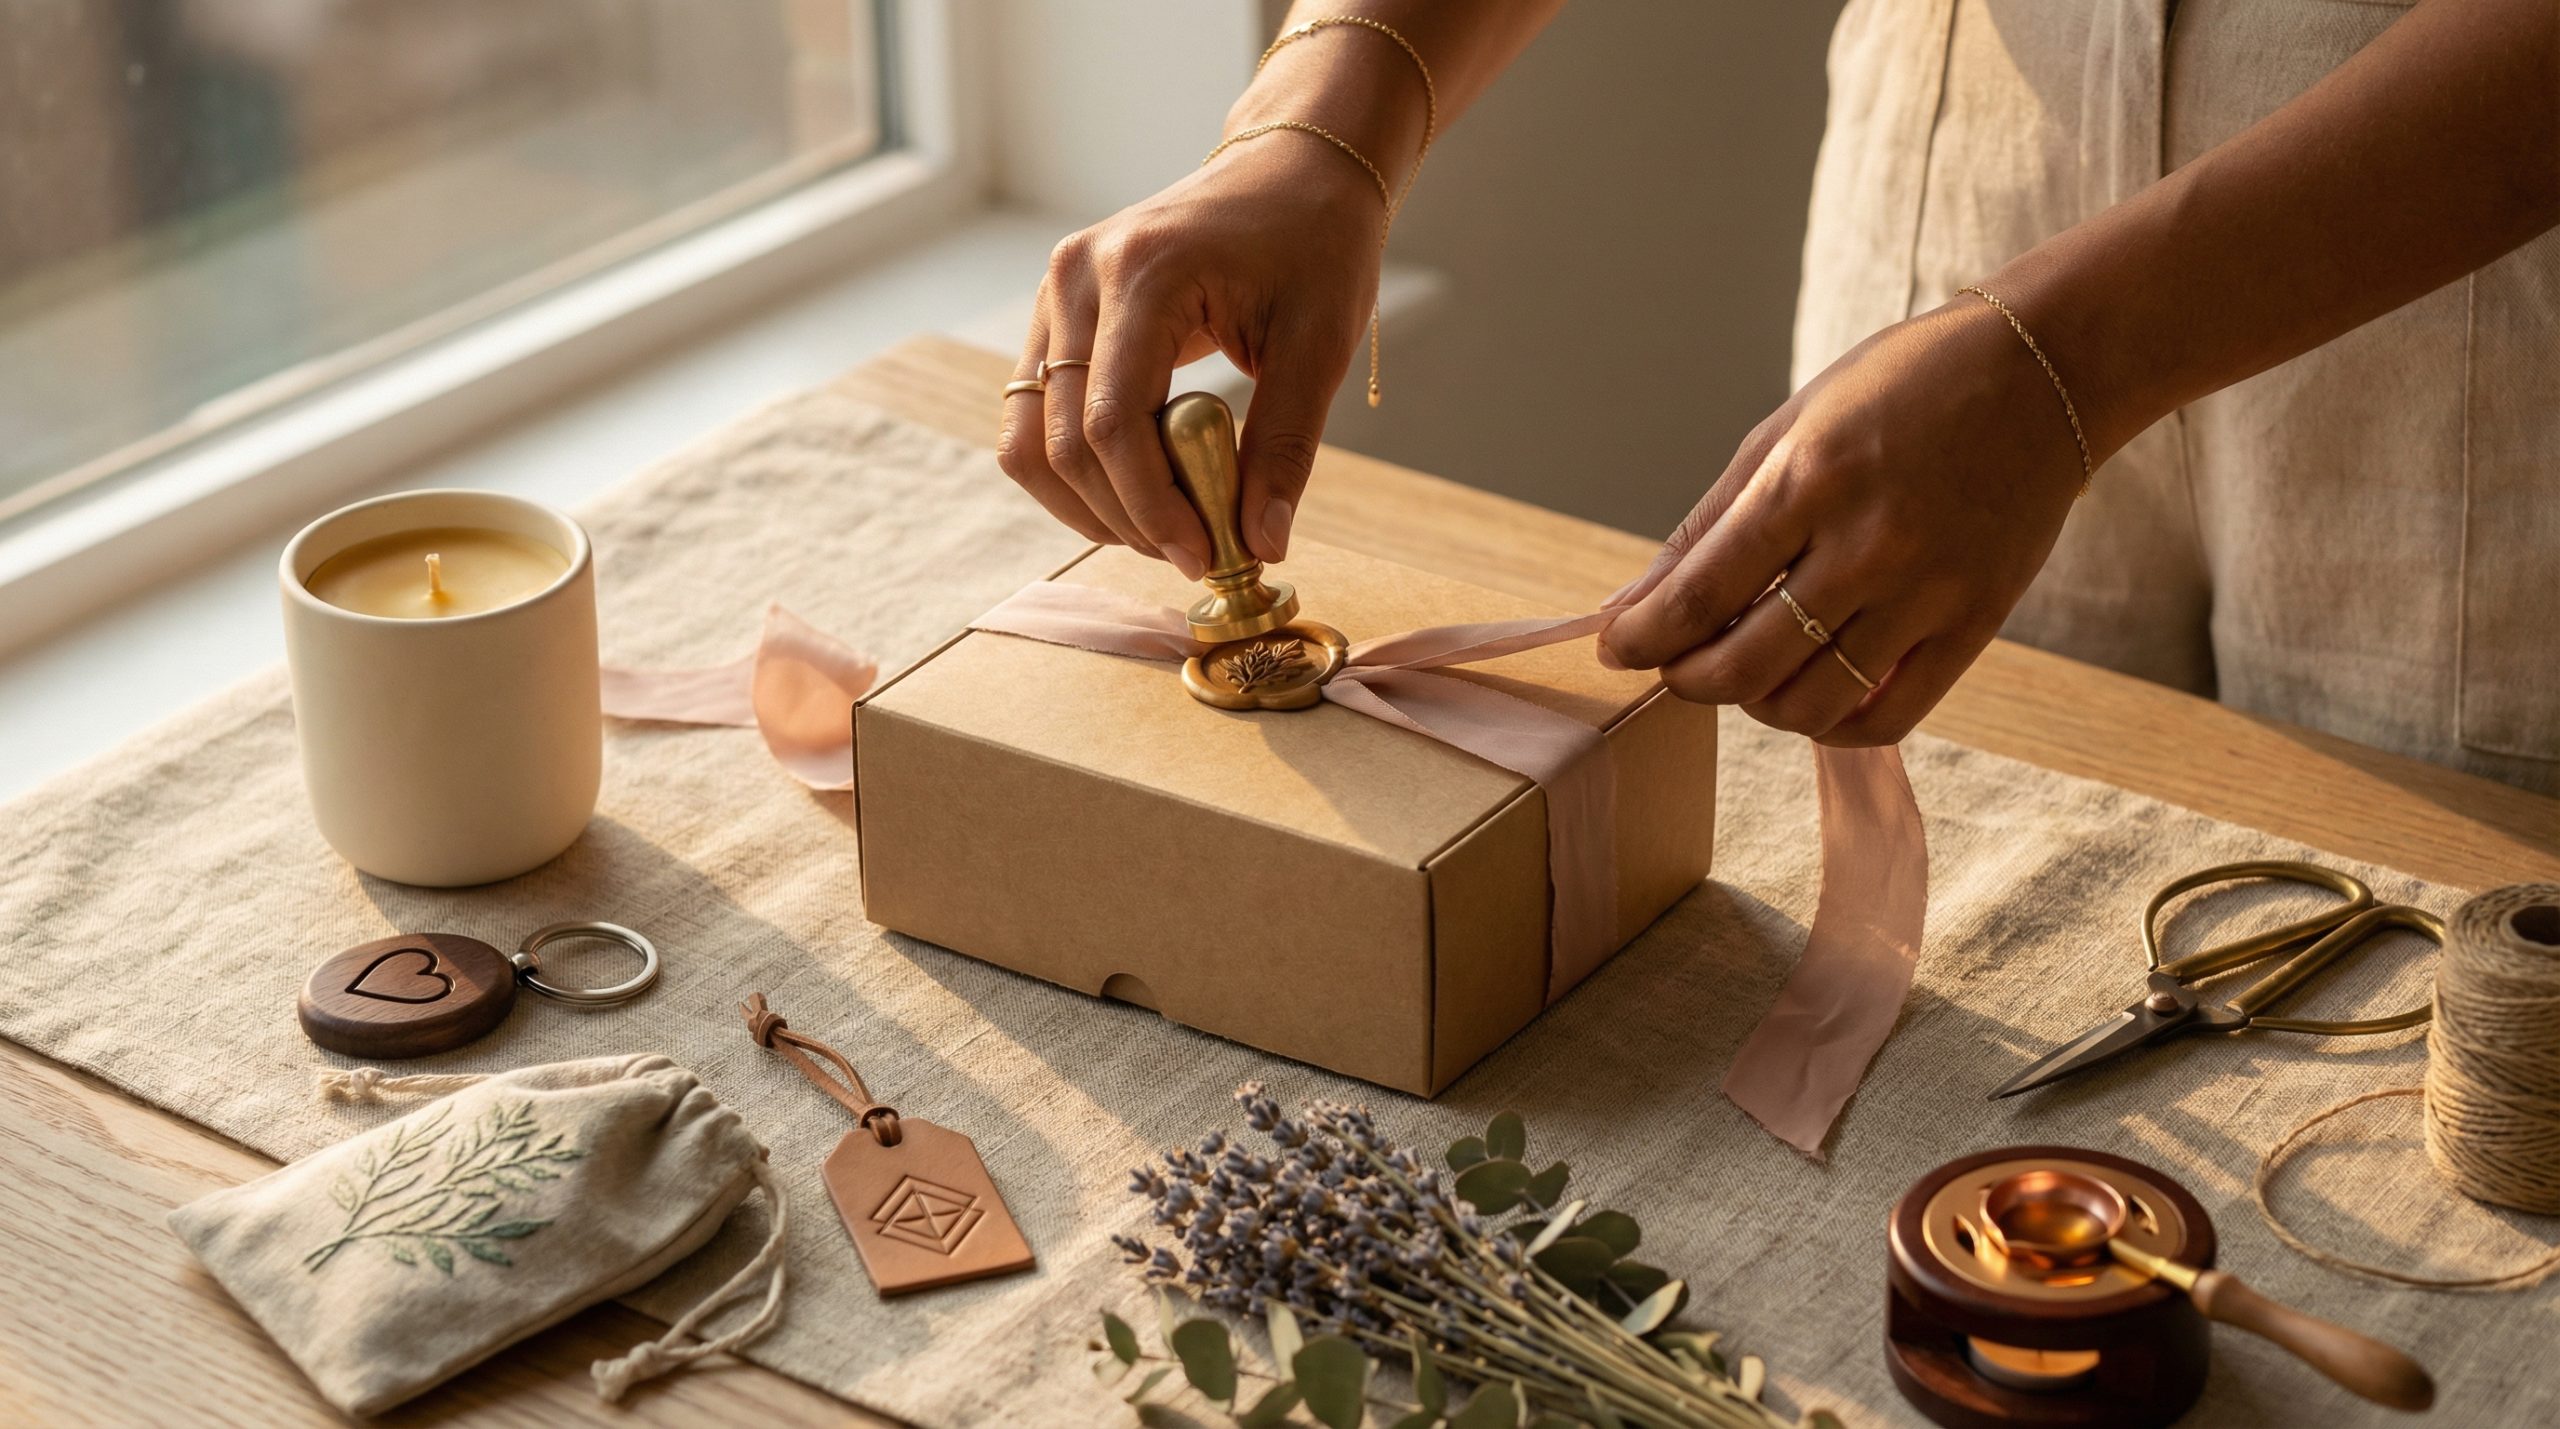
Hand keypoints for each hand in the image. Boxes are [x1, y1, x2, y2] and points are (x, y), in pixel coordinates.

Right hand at [997, 139, 1382, 576]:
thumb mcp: (1320, 344)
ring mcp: (1054, 293)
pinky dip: (1078, 470)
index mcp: (1144, 273)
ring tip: (1166, 530)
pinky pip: (1035, 416)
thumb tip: (1261, 545)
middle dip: (1125, 516)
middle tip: (1194, 553)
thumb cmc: (1314, 244)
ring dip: (1089, 504)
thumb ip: (1285, 446)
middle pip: (1062, 440)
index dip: (1151, 506)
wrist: (1289, 173)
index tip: (1205, 555)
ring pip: (1029, 438)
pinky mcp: (1054, 313)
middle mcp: (1078, 278)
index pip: (1112, 421)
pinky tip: (1141, 491)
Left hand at [1600, 299, 2088, 745]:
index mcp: (1808, 481)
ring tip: (1746, 672)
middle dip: (1688, 680)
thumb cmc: (1899, 388)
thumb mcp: (1787, 429)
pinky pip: (1888, 717)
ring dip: (1755, 706)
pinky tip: (1811, 697)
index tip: (1616, 648)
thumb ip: (1707, 524)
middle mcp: (1868, 544)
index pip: (1697, 597)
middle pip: (1744, 667)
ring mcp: (1927, 591)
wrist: (2044, 369)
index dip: (1640, 639)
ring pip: (1810, 704)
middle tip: (1677, 665)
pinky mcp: (1975, 624)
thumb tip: (1632, 603)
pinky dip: (1831, 725)